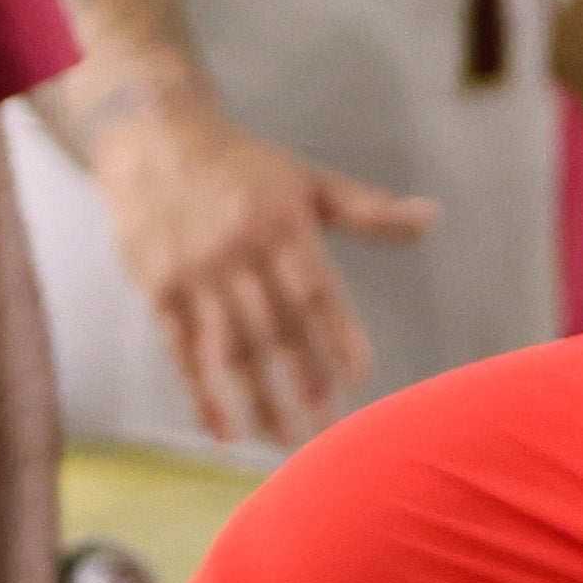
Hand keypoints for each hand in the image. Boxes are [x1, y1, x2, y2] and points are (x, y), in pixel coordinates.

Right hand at [91, 82, 434, 447]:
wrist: (151, 140)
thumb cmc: (244, 167)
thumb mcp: (308, 179)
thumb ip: (368, 210)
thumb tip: (432, 216)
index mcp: (280, 225)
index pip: (313, 289)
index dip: (335, 332)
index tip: (358, 374)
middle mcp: (236, 252)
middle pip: (272, 327)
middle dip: (300, 380)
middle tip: (328, 431)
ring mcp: (194, 274)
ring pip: (228, 347)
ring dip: (255, 399)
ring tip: (283, 442)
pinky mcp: (158, 290)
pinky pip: (181, 349)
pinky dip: (200, 392)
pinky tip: (223, 429)